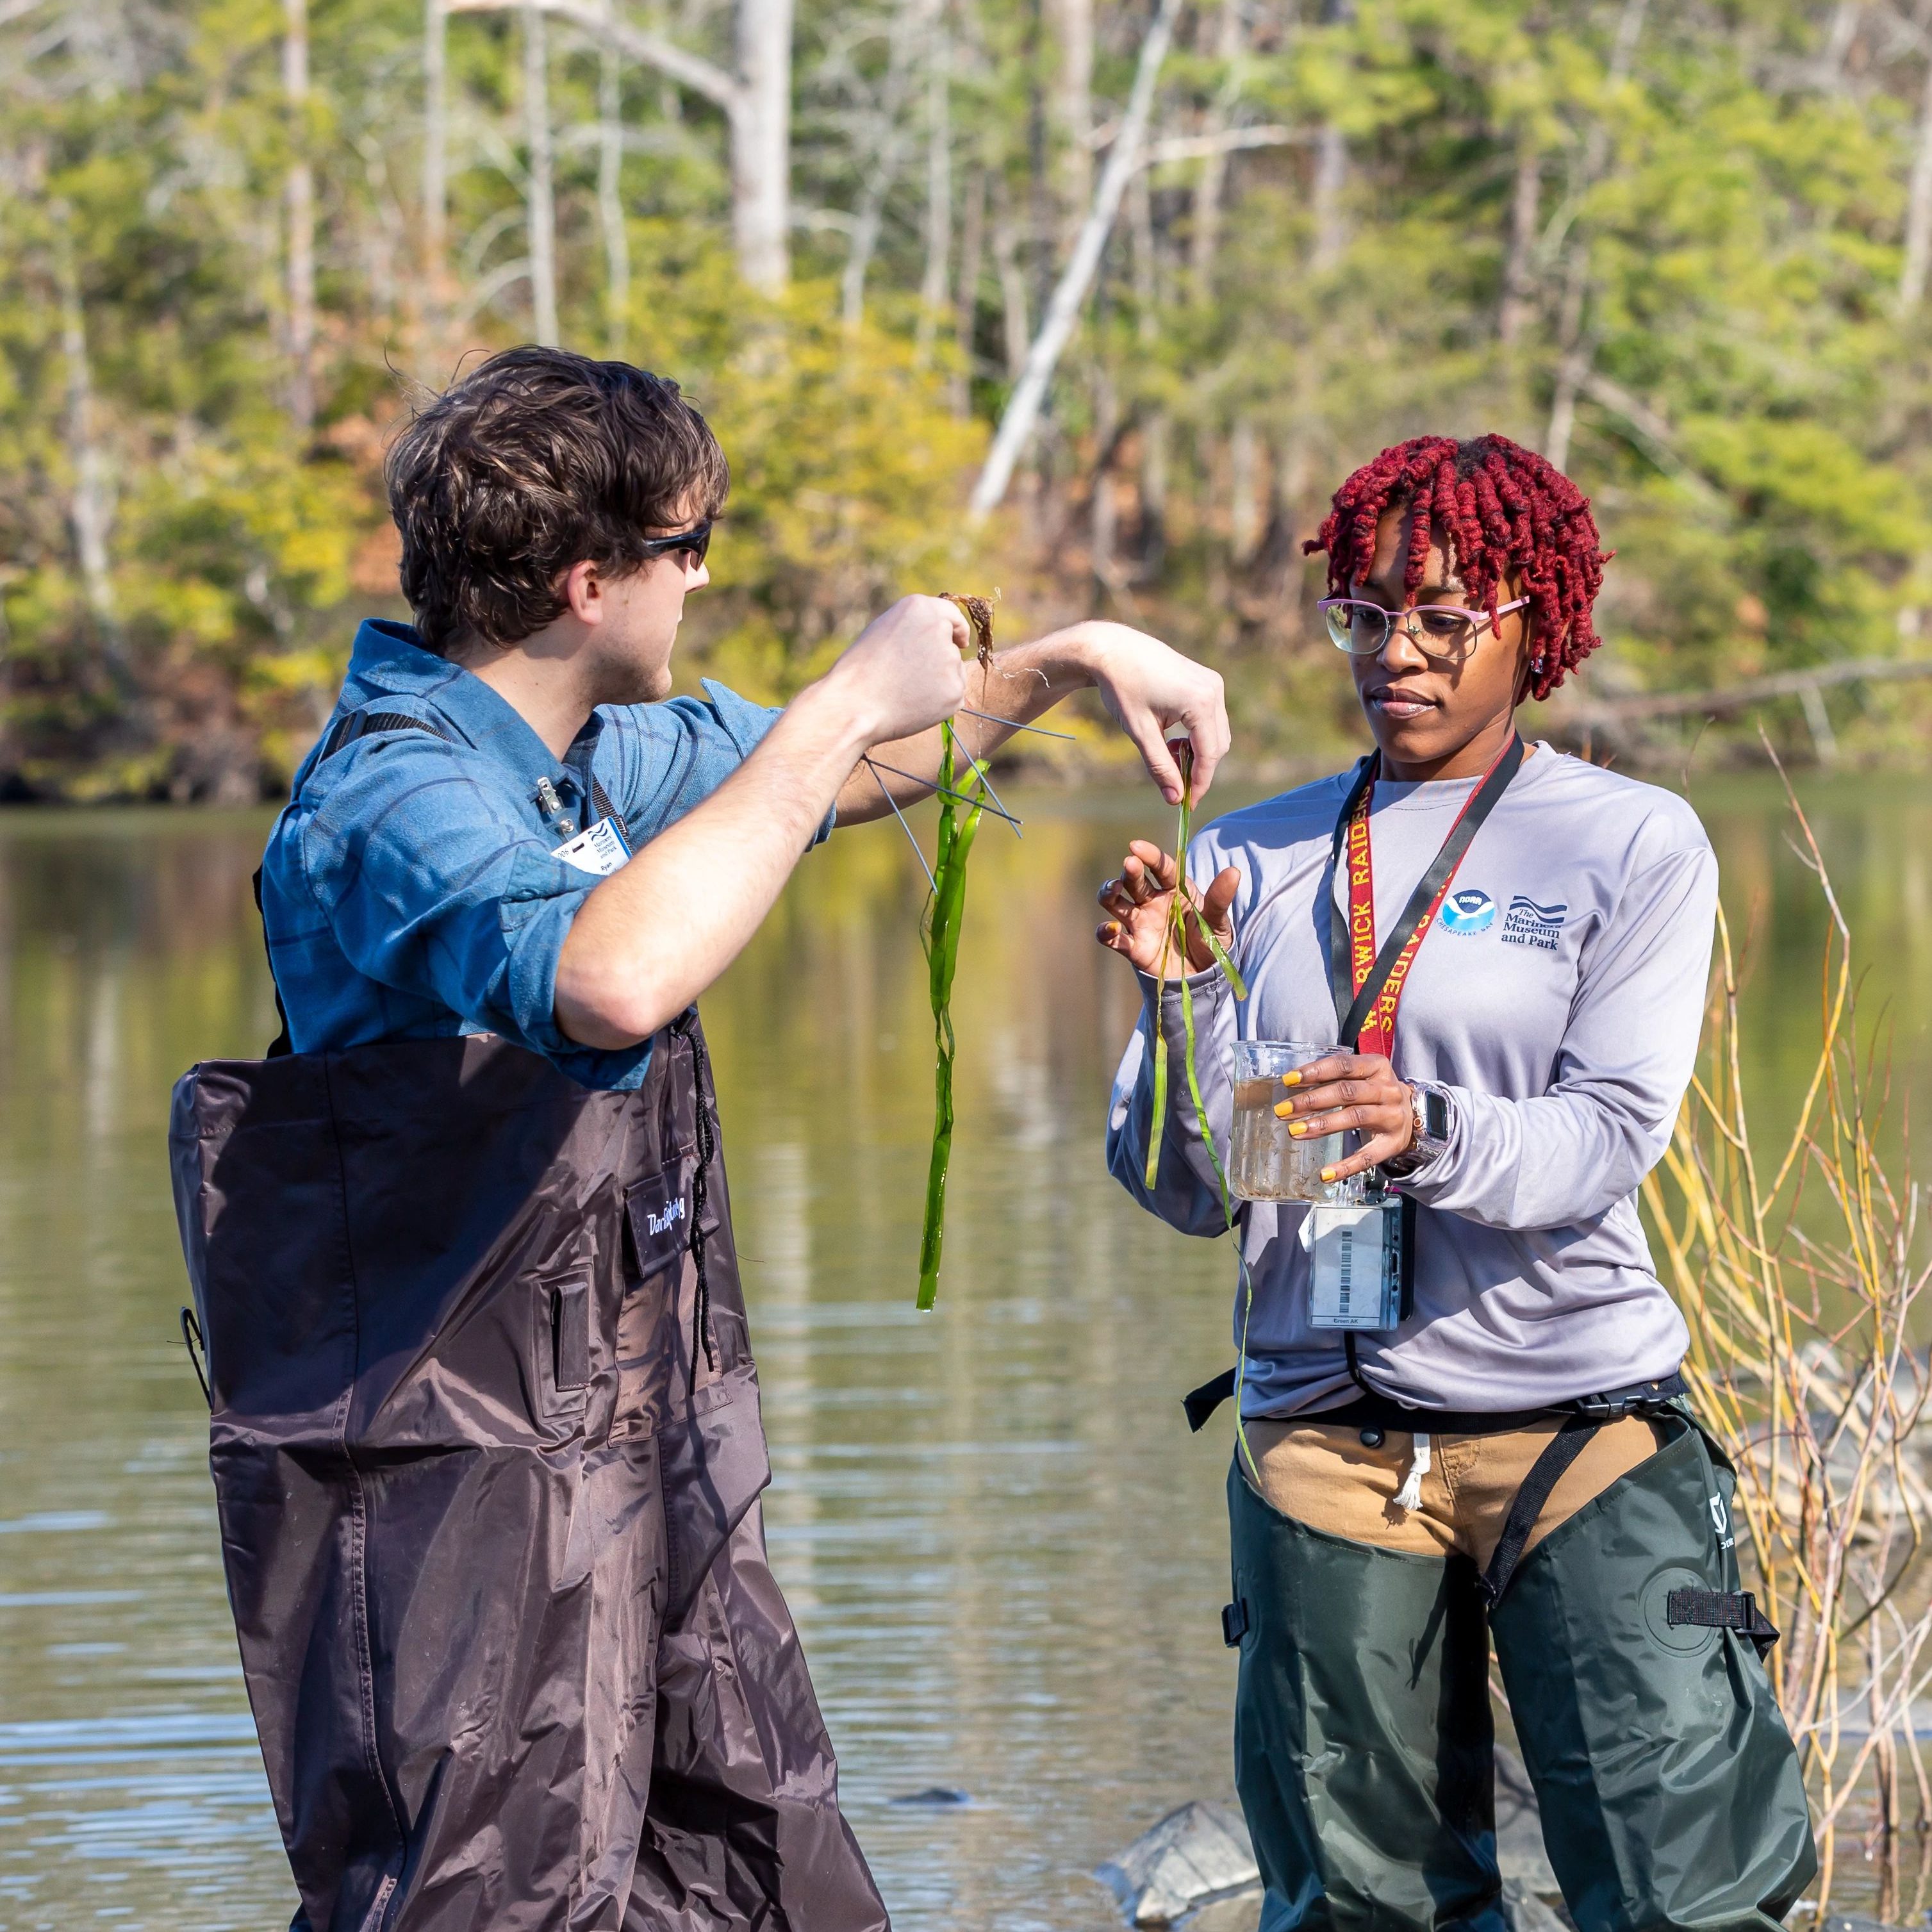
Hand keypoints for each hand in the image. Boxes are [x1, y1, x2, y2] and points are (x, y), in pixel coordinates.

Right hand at [824, 595, 971, 746]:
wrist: (854, 705)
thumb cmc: (861, 670)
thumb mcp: (883, 630)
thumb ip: (914, 627)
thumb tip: (941, 636)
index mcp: (919, 607)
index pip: (951, 615)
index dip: (957, 629)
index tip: (960, 640)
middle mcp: (939, 629)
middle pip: (951, 647)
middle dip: (939, 660)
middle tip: (910, 677)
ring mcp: (950, 661)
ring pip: (954, 673)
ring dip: (938, 682)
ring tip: (904, 691)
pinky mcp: (954, 691)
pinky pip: (953, 696)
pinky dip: (939, 702)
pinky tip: (914, 704)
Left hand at [1076, 622, 1228, 805]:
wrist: (1112, 650)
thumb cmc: (1122, 688)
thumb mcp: (1140, 733)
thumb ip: (1160, 767)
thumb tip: (1175, 800)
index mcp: (1201, 702)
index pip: (1210, 754)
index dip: (1200, 783)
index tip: (1188, 805)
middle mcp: (1214, 690)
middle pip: (1218, 745)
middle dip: (1199, 769)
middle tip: (1175, 785)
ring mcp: (1212, 683)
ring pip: (1216, 733)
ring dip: (1197, 752)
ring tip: (1167, 755)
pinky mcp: (1206, 681)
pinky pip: (1210, 719)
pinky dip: (1196, 736)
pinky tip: (1172, 739)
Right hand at [1095, 840, 1241, 977]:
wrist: (1205, 976)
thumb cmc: (1210, 941)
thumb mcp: (1217, 920)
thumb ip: (1220, 898)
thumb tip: (1234, 871)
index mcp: (1175, 889)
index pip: (1160, 867)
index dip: (1149, 855)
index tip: (1136, 846)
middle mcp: (1153, 902)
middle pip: (1135, 881)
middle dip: (1130, 871)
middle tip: (1131, 865)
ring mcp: (1141, 923)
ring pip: (1116, 902)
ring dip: (1109, 892)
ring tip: (1113, 889)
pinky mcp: (1134, 947)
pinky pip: (1113, 938)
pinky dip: (1106, 932)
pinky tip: (1110, 929)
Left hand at [1274, 1052, 1414, 1183]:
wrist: (1413, 1115)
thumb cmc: (1375, 1092)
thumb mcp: (1362, 1077)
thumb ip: (1333, 1077)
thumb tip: (1292, 1083)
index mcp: (1377, 1067)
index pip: (1344, 1065)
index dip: (1315, 1071)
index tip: (1289, 1080)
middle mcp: (1387, 1090)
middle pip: (1347, 1092)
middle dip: (1311, 1101)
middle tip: (1283, 1110)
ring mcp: (1392, 1117)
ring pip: (1355, 1118)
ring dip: (1323, 1125)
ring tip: (1295, 1131)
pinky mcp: (1392, 1144)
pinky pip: (1367, 1157)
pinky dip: (1345, 1166)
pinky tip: (1325, 1174)